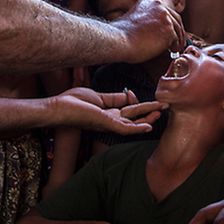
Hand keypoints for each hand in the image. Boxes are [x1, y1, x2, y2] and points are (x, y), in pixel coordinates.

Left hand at [50, 87, 165, 133]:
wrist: (59, 108)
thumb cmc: (73, 102)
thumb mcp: (98, 96)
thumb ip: (114, 98)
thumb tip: (129, 95)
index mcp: (109, 113)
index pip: (129, 110)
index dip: (139, 103)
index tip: (140, 95)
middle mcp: (111, 120)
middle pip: (135, 117)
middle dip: (150, 112)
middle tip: (165, 107)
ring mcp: (109, 123)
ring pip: (133, 123)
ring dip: (148, 119)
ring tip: (161, 113)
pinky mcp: (106, 123)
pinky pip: (124, 128)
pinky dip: (137, 128)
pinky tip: (149, 127)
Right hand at [110, 0, 185, 62]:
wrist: (119, 40)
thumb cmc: (120, 34)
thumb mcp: (130, 18)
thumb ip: (142, 18)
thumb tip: (149, 29)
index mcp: (148, 2)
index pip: (163, 10)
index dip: (167, 20)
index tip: (166, 28)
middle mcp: (158, 6)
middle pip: (175, 17)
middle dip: (177, 29)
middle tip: (177, 38)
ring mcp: (165, 18)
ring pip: (178, 28)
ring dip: (179, 38)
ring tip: (176, 47)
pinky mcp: (169, 30)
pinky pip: (177, 39)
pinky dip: (176, 46)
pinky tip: (173, 51)